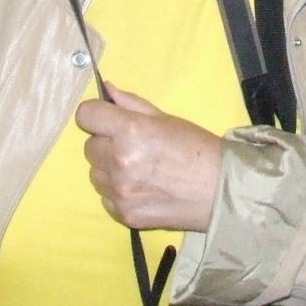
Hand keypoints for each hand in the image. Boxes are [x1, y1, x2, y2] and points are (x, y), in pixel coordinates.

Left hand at [76, 82, 222, 231]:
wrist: (219, 191)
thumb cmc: (196, 148)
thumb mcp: (165, 119)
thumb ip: (130, 104)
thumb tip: (106, 90)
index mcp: (130, 131)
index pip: (86, 115)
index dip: (95, 114)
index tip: (106, 119)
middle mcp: (119, 162)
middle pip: (89, 146)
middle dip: (106, 143)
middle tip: (133, 146)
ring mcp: (119, 192)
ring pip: (95, 173)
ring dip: (109, 168)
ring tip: (139, 169)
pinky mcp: (123, 214)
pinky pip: (105, 197)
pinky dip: (117, 191)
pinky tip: (142, 188)